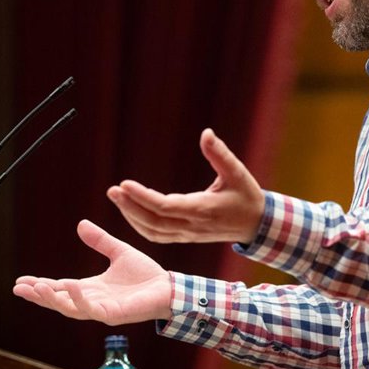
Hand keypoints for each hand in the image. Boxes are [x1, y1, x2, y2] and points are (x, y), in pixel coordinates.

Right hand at [13, 219, 171, 323]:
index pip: (60, 288)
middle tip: (18, 288)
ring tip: (36, 288)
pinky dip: (78, 299)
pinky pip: (92, 309)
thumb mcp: (118, 252)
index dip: (41, 285)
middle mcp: (93, 301)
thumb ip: (100, 241)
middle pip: (59, 301)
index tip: (21, 281)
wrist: (169, 287)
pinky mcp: (114, 314)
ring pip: (70, 308)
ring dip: (52, 299)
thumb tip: (81, 224)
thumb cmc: (146, 275)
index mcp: (92, 288)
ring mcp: (102, 310)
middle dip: (39, 296)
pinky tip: (69, 285)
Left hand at [107, 128, 263, 244]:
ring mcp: (188, 234)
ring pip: (152, 231)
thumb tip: (206, 133)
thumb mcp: (238, 172)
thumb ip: (220, 153)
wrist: (256, 225)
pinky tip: (130, 211)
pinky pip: (157, 235)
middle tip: (112, 190)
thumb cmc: (247, 196)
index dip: (142, 197)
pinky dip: (140, 225)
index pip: (164, 206)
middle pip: (153, 221)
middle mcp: (192, 225)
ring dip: (132, 216)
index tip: (124, 184)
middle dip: (129, 207)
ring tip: (117, 197)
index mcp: (203, 209)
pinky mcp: (185, 236)